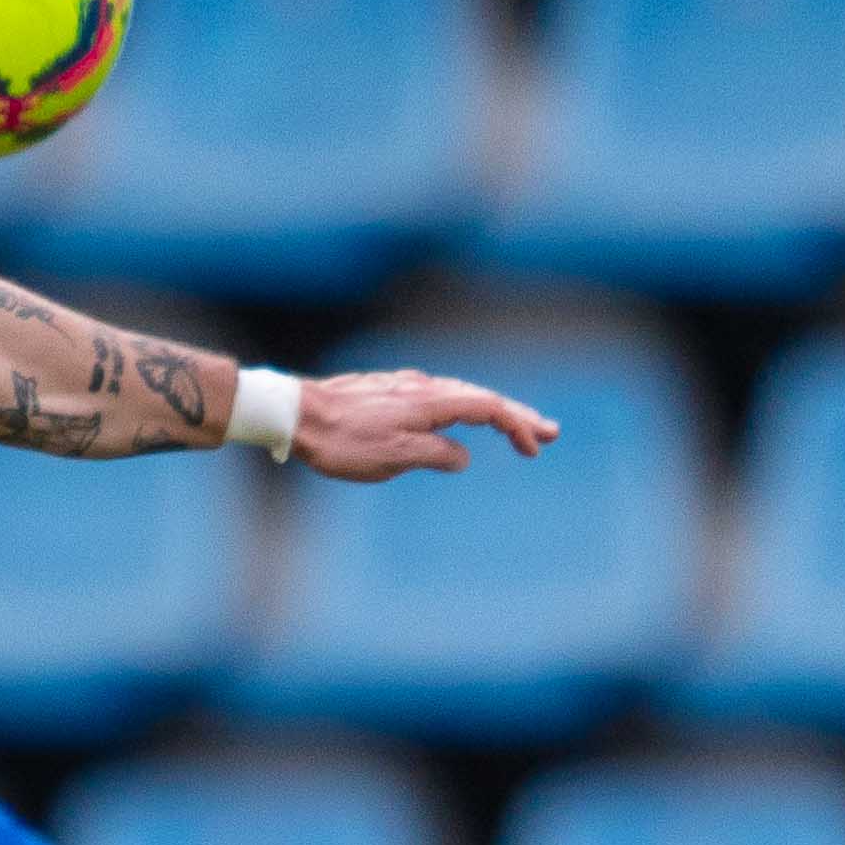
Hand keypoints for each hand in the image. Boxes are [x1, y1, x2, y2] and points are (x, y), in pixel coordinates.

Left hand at [294, 368, 558, 482]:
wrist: (295, 413)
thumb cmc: (341, 441)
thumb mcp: (393, 458)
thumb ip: (435, 455)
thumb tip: (462, 455)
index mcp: (430, 402)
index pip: (488, 408)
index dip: (517, 425)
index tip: (537, 445)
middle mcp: (423, 387)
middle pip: (482, 398)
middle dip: (517, 416)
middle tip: (549, 433)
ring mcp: (406, 386)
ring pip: (461, 396)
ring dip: (492, 412)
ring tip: (514, 428)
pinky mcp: (389, 391)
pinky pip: (439, 398)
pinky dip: (463, 409)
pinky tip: (460, 418)